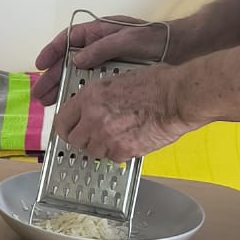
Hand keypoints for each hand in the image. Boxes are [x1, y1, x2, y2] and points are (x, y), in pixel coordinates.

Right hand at [32, 15, 171, 105]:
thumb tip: (76, 59)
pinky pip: (91, 84)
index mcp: (99, 32)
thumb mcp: (129, 39)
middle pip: (68, 61)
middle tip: (41, 95)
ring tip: (51, 103)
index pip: (68, 39)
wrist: (184, 49)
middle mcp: (99, 46)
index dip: (52, 51)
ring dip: (63, 88)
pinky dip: (80, 94)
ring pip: (77, 74)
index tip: (40, 65)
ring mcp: (106, 61)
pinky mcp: (115, 76)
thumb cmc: (157, 39)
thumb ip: (102, 48)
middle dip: (52, 77)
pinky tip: (74, 106)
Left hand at [52, 63, 194, 159]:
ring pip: (92, 152)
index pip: (62, 121)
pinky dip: (119, 153)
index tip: (70, 130)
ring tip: (116, 138)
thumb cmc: (156, 83)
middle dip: (83, 139)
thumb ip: (98, 97)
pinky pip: (113, 158)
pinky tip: (130, 142)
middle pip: (74, 140)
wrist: (177, 96)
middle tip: (95, 136)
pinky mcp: (123, 150)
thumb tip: (91, 107)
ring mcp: (107, 136)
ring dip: (101, 148)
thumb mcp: (117, 80)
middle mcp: (93, 118)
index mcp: (89, 97)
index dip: (66, 128)